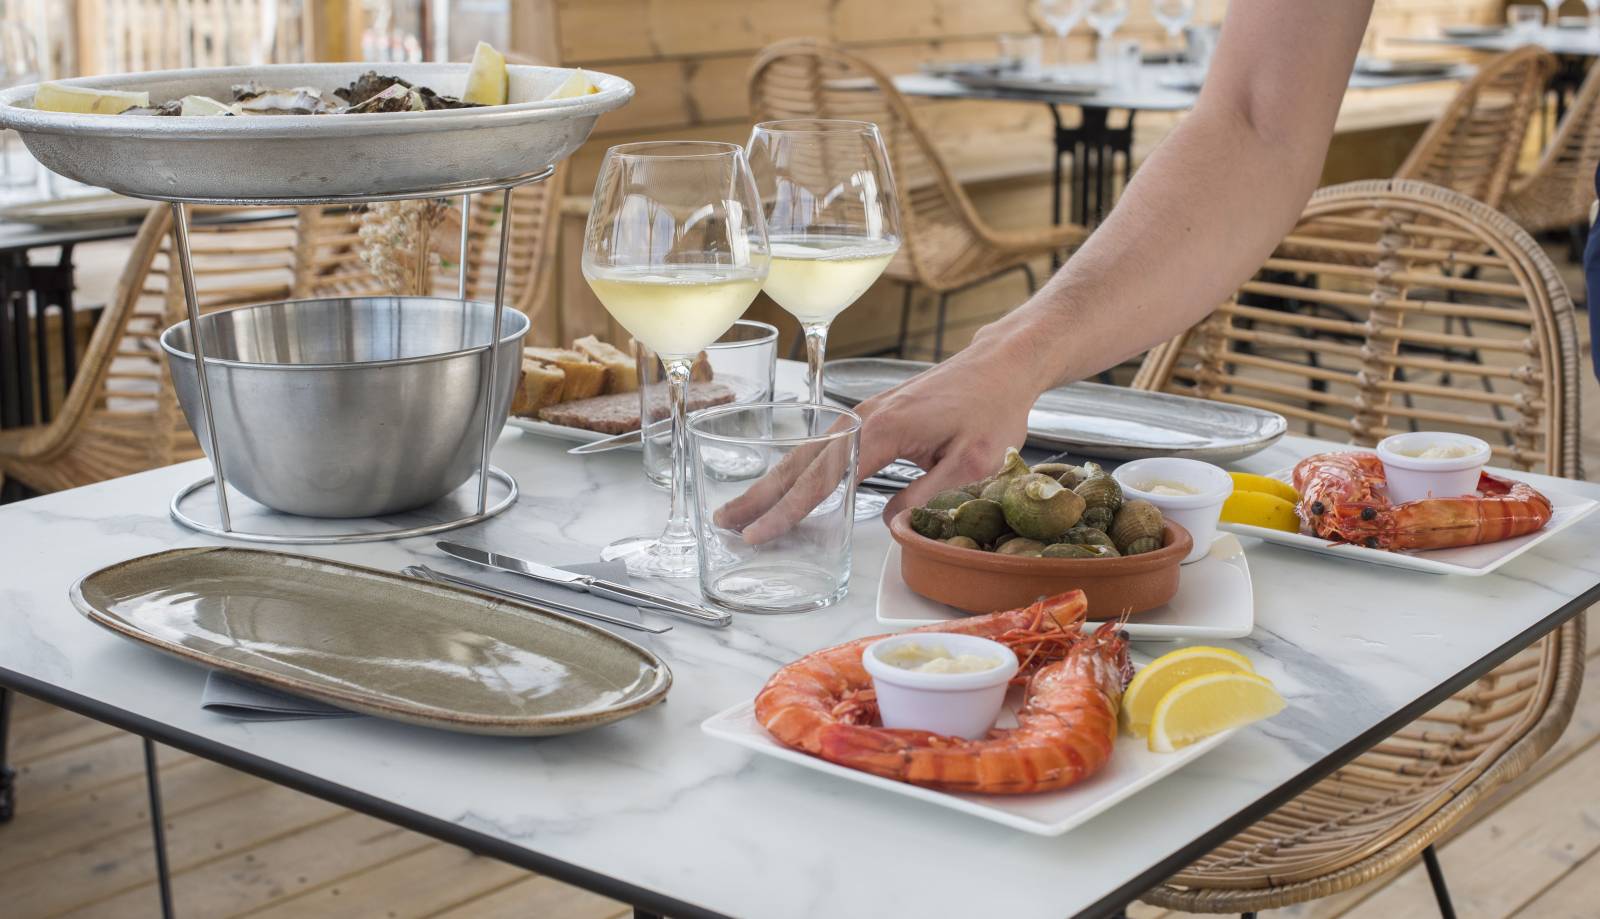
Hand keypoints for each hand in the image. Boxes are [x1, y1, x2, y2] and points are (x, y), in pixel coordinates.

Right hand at [716, 331, 1043, 541]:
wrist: (1000, 365)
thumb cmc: (992, 408)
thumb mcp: (975, 461)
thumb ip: (930, 495)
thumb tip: (889, 526)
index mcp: (884, 429)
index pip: (826, 477)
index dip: (790, 509)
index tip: (761, 533)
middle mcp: (864, 417)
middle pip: (801, 461)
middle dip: (761, 495)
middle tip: (724, 523)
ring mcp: (863, 414)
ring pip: (807, 452)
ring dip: (771, 482)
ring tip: (738, 508)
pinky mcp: (870, 417)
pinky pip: (823, 446)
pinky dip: (796, 469)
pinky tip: (782, 485)